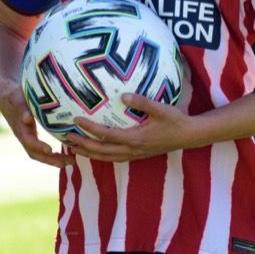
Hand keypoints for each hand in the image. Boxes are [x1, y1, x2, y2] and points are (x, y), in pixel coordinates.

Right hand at [0, 83, 71, 168]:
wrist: (7, 97)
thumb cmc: (15, 97)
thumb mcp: (19, 100)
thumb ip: (23, 109)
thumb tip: (27, 118)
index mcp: (20, 129)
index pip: (29, 141)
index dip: (39, 146)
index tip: (50, 150)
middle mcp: (24, 137)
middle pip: (36, 154)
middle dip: (51, 160)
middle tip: (69, 162)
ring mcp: (29, 138)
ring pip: (40, 154)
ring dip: (55, 160)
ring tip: (71, 161)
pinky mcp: (34, 137)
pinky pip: (43, 149)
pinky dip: (54, 154)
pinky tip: (68, 154)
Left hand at [68, 94, 194, 162]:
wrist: (188, 136)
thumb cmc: (175, 120)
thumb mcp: (160, 108)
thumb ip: (142, 102)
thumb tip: (123, 95)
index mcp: (135, 139)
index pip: (105, 135)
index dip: (89, 128)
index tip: (75, 120)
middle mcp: (131, 150)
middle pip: (100, 151)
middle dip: (81, 146)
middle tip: (65, 138)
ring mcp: (134, 154)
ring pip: (105, 158)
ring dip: (88, 154)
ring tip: (72, 148)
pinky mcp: (137, 155)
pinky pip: (113, 158)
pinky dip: (100, 156)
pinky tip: (93, 151)